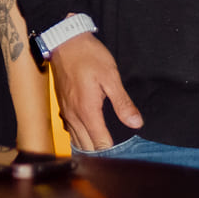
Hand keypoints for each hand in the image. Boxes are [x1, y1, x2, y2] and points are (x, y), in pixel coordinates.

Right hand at [49, 32, 141, 151]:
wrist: (64, 41)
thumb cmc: (88, 56)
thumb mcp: (111, 76)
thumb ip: (122, 102)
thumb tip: (136, 123)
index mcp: (87, 111)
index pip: (100, 143)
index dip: (112, 152)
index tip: (124, 155)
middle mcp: (73, 115)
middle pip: (86, 147)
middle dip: (101, 154)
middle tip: (118, 155)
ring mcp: (66, 111)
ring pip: (76, 141)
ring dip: (89, 148)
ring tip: (105, 150)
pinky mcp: (62, 106)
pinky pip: (70, 130)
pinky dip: (80, 137)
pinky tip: (89, 135)